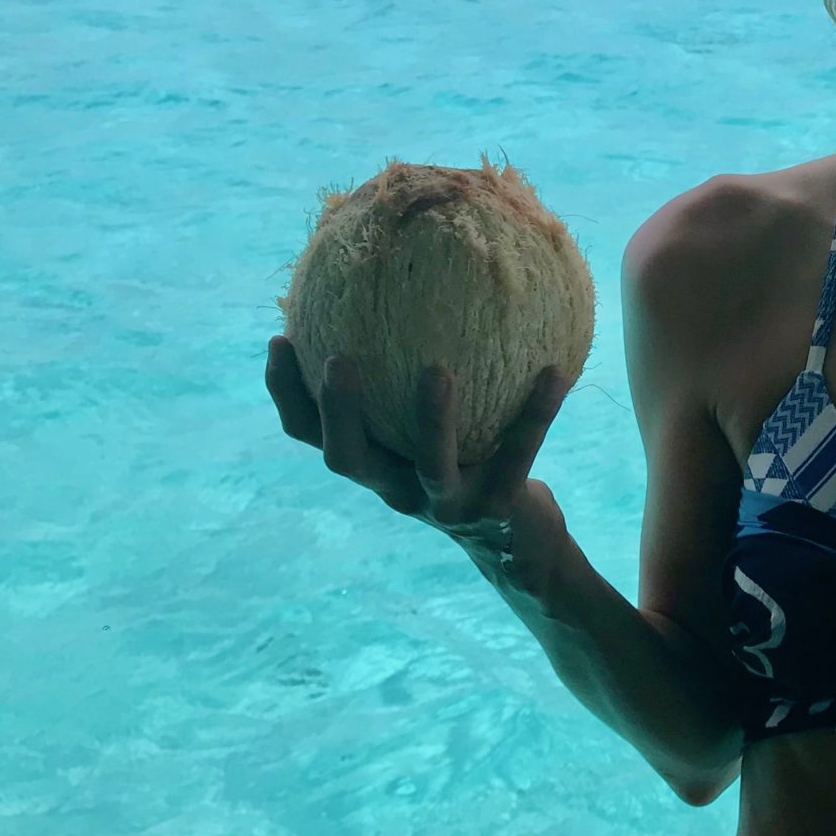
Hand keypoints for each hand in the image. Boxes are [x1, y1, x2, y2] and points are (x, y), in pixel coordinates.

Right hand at [265, 335, 573, 592]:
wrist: (522, 542)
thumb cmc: (472, 465)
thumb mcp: (438, 428)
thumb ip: (413, 380)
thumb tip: (409, 293)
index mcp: (377, 466)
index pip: (311, 436)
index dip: (288, 395)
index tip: (280, 339)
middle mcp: (400, 490)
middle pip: (349, 459)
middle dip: (337, 412)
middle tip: (337, 358)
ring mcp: (448, 504)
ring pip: (431, 465)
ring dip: (431, 419)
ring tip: (436, 370)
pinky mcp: (498, 507)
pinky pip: (520, 452)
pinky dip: (536, 412)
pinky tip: (555, 372)